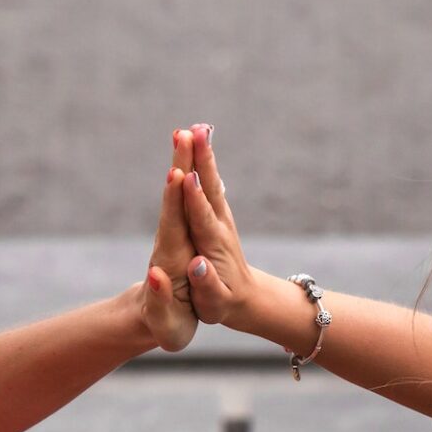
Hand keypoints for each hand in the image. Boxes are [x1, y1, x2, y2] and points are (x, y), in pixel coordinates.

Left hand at [139, 130, 198, 351]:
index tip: (177, 173)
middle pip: (176, 197)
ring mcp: (177, 233)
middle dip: (180, 165)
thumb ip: (159, 299)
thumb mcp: (163, 322)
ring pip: (183, 192)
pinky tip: (197, 154)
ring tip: (188, 132)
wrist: (154, 319)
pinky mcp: (185, 231)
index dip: (174, 200)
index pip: (172, 223)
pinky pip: (190, 196)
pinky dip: (193, 173)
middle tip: (183, 132)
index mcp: (170, 258)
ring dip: (185, 161)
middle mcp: (172, 239)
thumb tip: (154, 275)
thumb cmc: (164, 325)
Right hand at [173, 124, 256, 328]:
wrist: (246, 299)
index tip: (185, 175)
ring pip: (211, 181)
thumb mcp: (215, 305)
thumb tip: (198, 265)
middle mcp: (219, 226)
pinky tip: (201, 142)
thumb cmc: (223, 305)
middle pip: (209, 189)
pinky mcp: (218, 215)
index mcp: (214, 247)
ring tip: (196, 126)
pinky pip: (210, 183)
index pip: (202, 218)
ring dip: (203, 154)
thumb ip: (208, 287)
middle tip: (193, 132)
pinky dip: (204, 162)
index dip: (193, 198)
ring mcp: (220, 218)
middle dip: (200, 161)